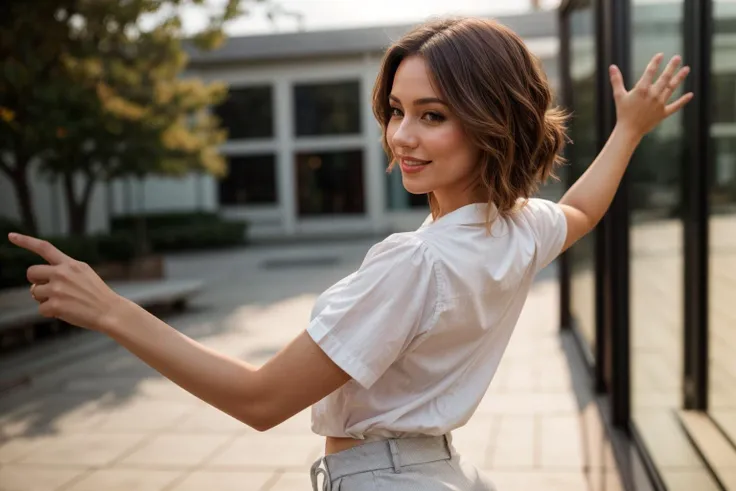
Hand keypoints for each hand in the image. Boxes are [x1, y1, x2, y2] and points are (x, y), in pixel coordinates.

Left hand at [8, 232, 126, 331]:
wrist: (110, 311)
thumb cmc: (97, 294)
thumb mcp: (84, 273)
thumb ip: (63, 271)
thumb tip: (38, 281)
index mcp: (70, 264)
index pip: (45, 248)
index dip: (26, 241)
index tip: (11, 236)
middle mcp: (62, 273)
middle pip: (31, 272)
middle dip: (36, 281)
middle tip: (50, 289)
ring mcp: (58, 289)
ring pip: (34, 292)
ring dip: (44, 299)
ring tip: (64, 302)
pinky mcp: (55, 305)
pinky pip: (41, 309)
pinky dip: (50, 313)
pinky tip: (66, 311)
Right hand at [610, 53, 692, 138]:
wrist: (629, 131)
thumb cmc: (622, 112)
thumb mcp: (618, 95)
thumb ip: (616, 80)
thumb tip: (612, 67)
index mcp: (642, 90)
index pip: (650, 72)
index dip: (655, 62)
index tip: (660, 55)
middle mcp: (653, 95)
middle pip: (664, 78)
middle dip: (671, 67)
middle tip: (678, 57)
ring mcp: (659, 104)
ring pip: (671, 88)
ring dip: (679, 78)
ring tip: (686, 69)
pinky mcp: (663, 113)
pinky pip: (675, 106)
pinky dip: (683, 101)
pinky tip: (690, 95)